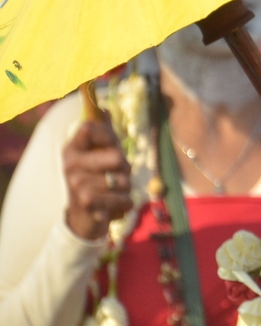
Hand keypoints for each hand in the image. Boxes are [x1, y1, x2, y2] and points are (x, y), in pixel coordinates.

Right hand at [62, 118, 132, 240]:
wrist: (84, 218)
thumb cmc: (96, 179)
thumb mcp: (99, 154)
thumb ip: (103, 131)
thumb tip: (103, 107)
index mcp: (72, 149)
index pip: (88, 127)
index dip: (108, 135)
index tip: (112, 146)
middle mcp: (70, 165)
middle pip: (116, 156)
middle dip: (125, 168)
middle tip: (115, 176)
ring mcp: (77, 185)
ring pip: (124, 180)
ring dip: (126, 188)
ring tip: (112, 192)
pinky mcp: (88, 203)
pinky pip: (125, 198)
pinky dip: (126, 203)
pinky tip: (113, 206)